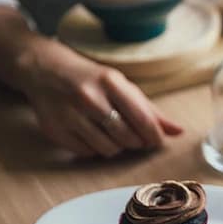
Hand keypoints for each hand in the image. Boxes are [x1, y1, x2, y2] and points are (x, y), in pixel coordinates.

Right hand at [14, 39, 182, 157]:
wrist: (45, 70)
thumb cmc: (91, 79)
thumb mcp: (121, 85)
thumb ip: (150, 110)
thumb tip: (178, 131)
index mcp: (110, 82)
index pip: (141, 118)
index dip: (154, 135)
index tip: (157, 141)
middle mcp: (89, 98)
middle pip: (126, 137)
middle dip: (136, 141)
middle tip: (134, 136)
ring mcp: (69, 115)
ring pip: (108, 149)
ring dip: (117, 147)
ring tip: (113, 133)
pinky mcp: (55, 131)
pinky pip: (87, 153)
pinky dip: (96, 149)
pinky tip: (93, 135)